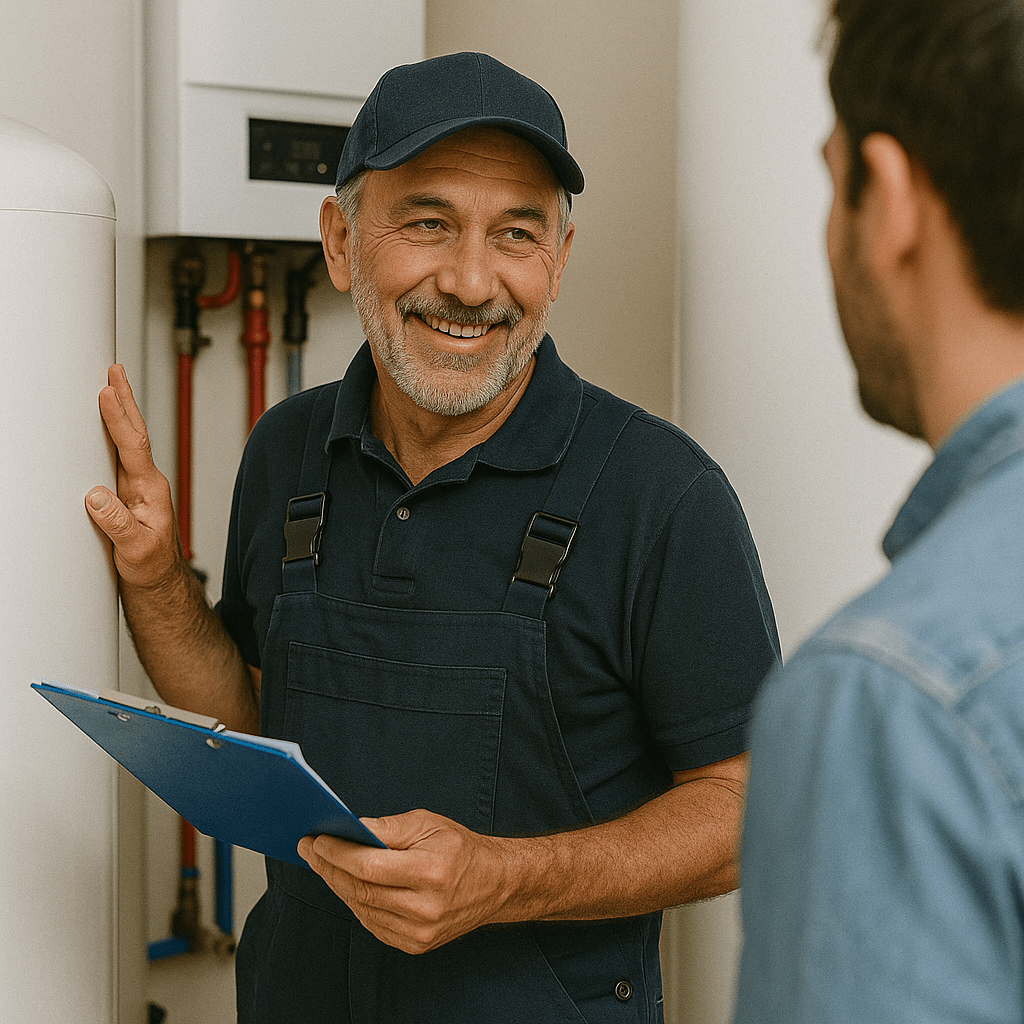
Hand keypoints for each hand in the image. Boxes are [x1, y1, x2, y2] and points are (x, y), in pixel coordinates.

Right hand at [85, 364, 180, 588]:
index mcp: (151, 490)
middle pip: (134, 433)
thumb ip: (117, 524)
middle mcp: (146, 483)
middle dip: (124, 400)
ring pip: (126, 441)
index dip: (120, 419)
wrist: (158, 584)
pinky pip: (117, 456)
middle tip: (115, 370)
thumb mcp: (134, 550)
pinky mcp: (126, 494)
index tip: (107, 392)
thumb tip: (96, 496)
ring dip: (119, 411)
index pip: (133, 447)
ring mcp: (136, 487)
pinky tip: (104, 424)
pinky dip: (111, 434)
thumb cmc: (152, 568)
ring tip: (111, 384)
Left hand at [298, 809, 509, 954]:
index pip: (370, 866)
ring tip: (323, 863)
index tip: (317, 840)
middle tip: (309, 849)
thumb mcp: (430, 824)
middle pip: (361, 889)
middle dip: (329, 867)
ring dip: (337, 884)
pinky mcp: (415, 944)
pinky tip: (347, 883)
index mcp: (431, 872)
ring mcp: (419, 931)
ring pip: (362, 908)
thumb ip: (389, 827)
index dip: (338, 853)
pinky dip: (355, 902)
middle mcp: (425, 907)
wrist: (494, 884)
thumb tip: (351, 828)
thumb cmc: (461, 848)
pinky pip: (372, 922)